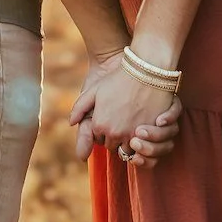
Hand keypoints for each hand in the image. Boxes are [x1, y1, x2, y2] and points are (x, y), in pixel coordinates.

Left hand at [69, 53, 181, 167]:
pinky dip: (141, 140)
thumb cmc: (119, 79)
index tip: (110, 119)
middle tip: (120, 122)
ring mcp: (132, 135)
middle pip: (111, 146)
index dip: (103, 130)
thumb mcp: (94, 90)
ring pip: (126, 149)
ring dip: (127, 141)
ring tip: (131, 125)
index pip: (97, 139)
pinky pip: (142, 146)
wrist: (146, 71)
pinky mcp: (149, 133)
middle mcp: (113, 133)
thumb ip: (79, 107)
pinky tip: (142, 127)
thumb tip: (71, 123)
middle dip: (114, 137)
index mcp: (99, 124)